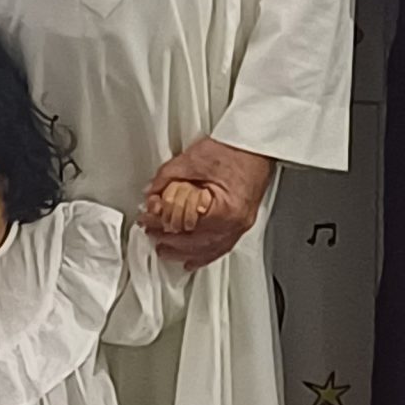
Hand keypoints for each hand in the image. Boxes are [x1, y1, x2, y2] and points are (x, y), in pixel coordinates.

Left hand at [143, 138, 271, 269]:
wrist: (256, 145)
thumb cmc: (233, 150)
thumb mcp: (192, 159)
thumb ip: (168, 177)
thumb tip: (152, 193)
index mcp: (224, 209)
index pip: (185, 226)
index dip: (161, 223)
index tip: (148, 218)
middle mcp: (235, 222)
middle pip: (196, 243)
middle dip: (169, 240)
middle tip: (151, 232)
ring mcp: (240, 225)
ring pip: (208, 250)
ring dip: (184, 252)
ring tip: (165, 248)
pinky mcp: (242, 223)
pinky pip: (221, 248)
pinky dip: (204, 255)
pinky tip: (192, 260)